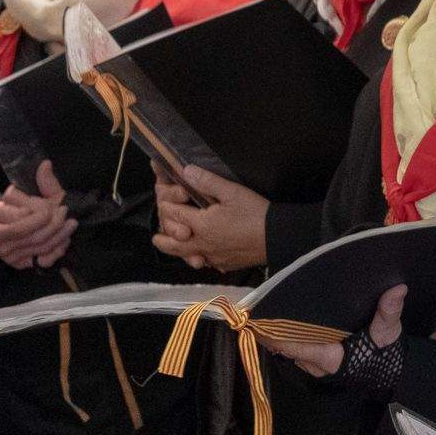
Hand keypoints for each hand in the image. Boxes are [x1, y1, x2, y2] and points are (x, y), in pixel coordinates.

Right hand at [0, 162, 75, 269]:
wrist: (6, 227)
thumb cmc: (19, 207)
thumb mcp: (30, 193)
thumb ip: (41, 182)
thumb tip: (46, 164)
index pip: (15, 219)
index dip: (37, 213)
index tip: (53, 205)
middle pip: (29, 234)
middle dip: (52, 223)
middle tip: (65, 212)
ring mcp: (6, 255)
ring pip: (38, 246)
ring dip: (60, 235)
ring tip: (71, 223)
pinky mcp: (19, 265)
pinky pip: (41, 260)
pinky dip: (56, 250)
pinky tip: (65, 240)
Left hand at [150, 165, 267, 270]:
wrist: (278, 237)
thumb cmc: (256, 213)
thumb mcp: (233, 191)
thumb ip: (207, 181)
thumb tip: (185, 171)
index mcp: (201, 224)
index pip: (174, 215)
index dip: (168, 206)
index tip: (168, 201)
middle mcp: (202, 244)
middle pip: (173, 245)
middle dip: (162, 240)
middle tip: (156, 238)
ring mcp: (214, 257)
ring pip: (189, 256)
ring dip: (181, 252)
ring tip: (179, 247)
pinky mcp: (226, 264)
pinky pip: (208, 262)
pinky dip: (203, 257)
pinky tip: (207, 254)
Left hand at [268, 282, 406, 377]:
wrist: (391, 374)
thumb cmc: (386, 355)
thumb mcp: (389, 332)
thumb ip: (389, 312)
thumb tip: (398, 289)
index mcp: (330, 357)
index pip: (295, 347)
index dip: (275, 337)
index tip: (257, 323)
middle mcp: (318, 365)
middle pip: (287, 348)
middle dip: (274, 333)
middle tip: (259, 311)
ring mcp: (316, 367)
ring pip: (291, 351)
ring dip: (280, 337)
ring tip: (267, 315)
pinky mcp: (319, 364)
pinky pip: (297, 352)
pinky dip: (290, 341)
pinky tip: (284, 326)